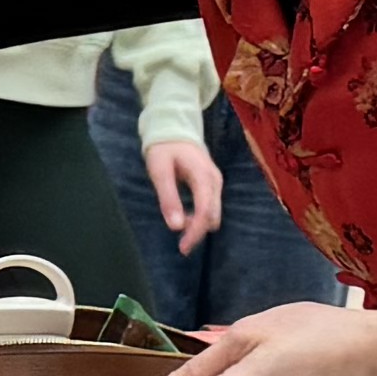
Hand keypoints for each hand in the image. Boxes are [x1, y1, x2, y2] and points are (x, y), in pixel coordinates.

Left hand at [145, 133, 228, 250]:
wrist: (174, 127)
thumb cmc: (164, 147)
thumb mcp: (160, 171)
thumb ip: (168, 198)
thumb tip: (175, 227)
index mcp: (203, 176)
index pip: (205, 211)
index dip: (195, 232)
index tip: (183, 248)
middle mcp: (215, 181)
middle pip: (213, 216)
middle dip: (198, 232)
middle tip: (181, 246)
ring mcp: (216, 182)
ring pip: (214, 213)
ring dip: (199, 225)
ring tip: (179, 228)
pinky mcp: (213, 184)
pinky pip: (211, 206)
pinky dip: (200, 216)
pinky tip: (185, 217)